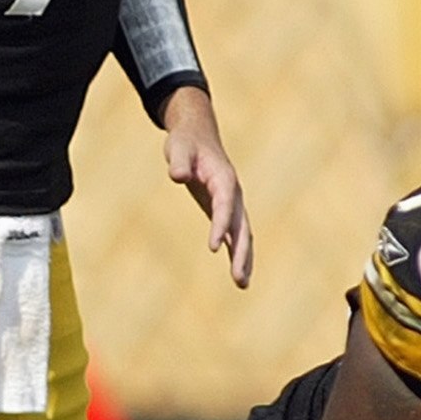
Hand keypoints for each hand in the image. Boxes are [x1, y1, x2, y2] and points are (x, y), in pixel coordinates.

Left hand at [161, 88, 251, 287]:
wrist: (197, 135)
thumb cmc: (185, 142)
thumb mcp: (177, 148)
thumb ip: (177, 161)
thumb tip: (177, 176)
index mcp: (224, 179)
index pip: (225, 206)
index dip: (220, 226)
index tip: (213, 247)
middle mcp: (233, 193)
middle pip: (242, 227)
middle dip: (241, 253)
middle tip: (239, 279)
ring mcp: (231, 203)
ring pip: (242, 234)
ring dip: (243, 259)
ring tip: (242, 284)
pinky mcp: (224, 209)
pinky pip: (234, 234)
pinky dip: (236, 252)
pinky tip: (236, 273)